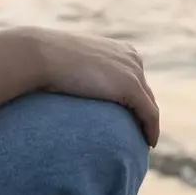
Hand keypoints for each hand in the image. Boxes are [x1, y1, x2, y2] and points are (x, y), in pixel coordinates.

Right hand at [28, 28, 160, 146]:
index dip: (137, 101)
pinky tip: (149, 144)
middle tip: (140, 136)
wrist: (44, 55)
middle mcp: (131, 58)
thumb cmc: (49, 59)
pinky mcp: (131, 87)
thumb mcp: (72, 64)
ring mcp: (133, 71)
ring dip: (149, 125)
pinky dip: (151, 130)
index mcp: (120, 50)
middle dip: (144, 114)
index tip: (133, 120)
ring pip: (150, 105)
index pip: (136, 79)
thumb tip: (75, 87)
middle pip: (146, 93)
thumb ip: (82, 73)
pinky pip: (150, 114)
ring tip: (144, 143)